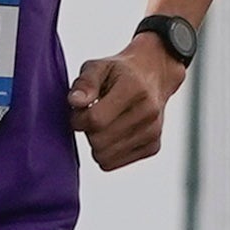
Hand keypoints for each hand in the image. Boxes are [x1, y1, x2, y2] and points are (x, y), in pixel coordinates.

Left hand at [67, 39, 185, 171]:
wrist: (154, 76)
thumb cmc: (120, 72)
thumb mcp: (99, 66)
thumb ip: (85, 83)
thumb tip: (75, 102)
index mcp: (134, 88)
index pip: (96, 119)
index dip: (78, 118)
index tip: (78, 111)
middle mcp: (148, 112)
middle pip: (99, 142)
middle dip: (87, 131)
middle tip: (90, 116)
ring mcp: (152, 132)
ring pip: (104, 157)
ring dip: (96, 143)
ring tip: (102, 124)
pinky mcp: (152, 147)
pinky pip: (113, 163)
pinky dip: (106, 151)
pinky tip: (112, 133)